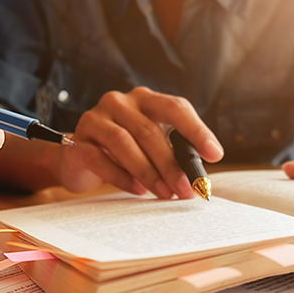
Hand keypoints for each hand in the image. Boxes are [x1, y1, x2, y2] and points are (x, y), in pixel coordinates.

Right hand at [57, 86, 223, 198]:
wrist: (79, 159)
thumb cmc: (124, 152)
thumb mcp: (151, 147)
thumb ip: (174, 152)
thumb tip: (200, 177)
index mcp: (144, 99)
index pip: (175, 107)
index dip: (197, 130)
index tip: (215, 154)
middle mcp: (118, 102)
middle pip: (149, 130)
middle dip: (171, 164)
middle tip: (186, 189)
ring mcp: (95, 119)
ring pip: (124, 143)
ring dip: (148, 172)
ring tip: (164, 193)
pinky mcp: (78, 142)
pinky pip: (100, 159)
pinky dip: (122, 177)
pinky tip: (138, 191)